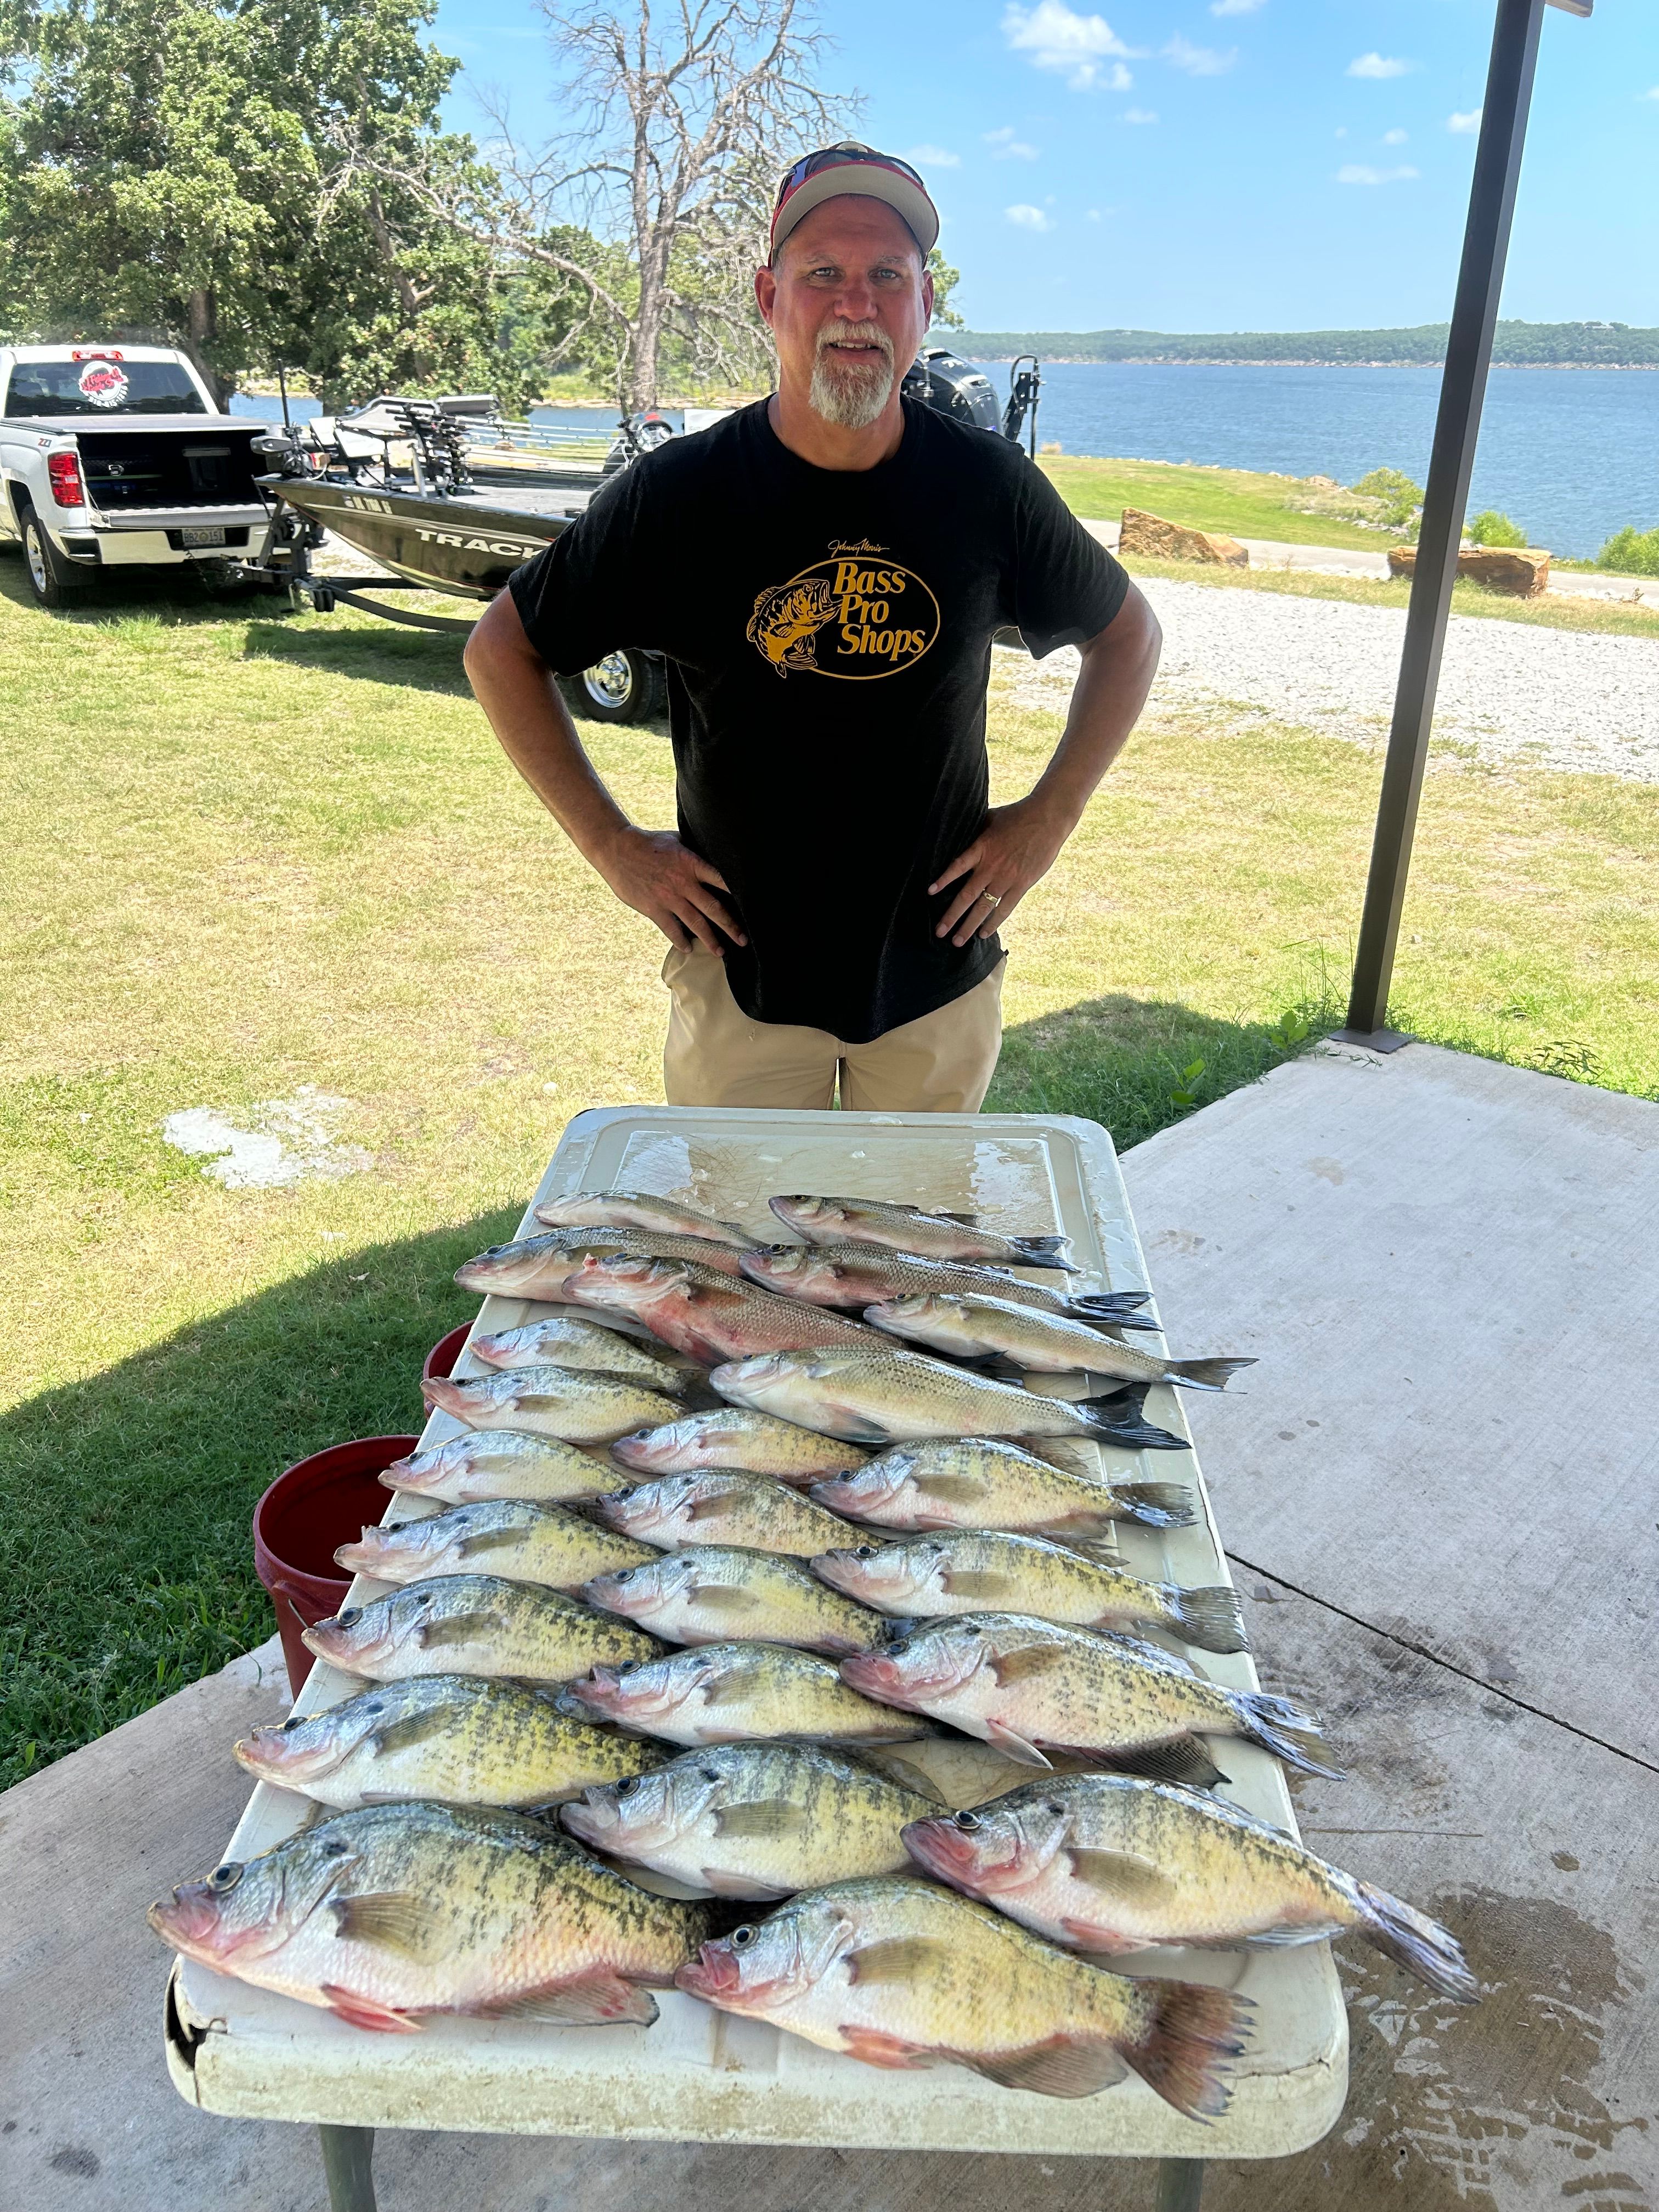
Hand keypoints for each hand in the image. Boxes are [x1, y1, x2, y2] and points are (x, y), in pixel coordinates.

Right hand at [593, 827, 746, 955]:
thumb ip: (694, 852)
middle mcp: (684, 883)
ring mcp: (669, 897)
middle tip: (743, 940)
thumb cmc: (649, 842)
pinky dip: (680, 941)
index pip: (721, 880)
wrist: (617, 849)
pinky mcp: (654, 908)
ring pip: (695, 923)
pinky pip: (671, 930)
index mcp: (692, 863)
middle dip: (730, 926)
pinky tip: (688, 949)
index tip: (752, 907)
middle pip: (713, 908)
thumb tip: (713, 855)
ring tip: (720, 952)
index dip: (738, 894)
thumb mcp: (677, 840)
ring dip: (709, 940)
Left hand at [929, 796, 1073, 946]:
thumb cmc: (1019, 815)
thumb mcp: (991, 818)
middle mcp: (991, 866)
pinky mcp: (1022, 884)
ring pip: (984, 907)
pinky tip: (984, 933)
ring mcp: (1007, 878)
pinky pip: (1005, 908)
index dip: (944, 880)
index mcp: (981, 848)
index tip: (930, 892)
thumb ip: (976, 832)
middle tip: (939, 932)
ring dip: (970, 926)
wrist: (1048, 818)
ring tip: (958, 941)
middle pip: (967, 896)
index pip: (957, 866)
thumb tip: (961, 834)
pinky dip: (994, 922)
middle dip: (952, 916)